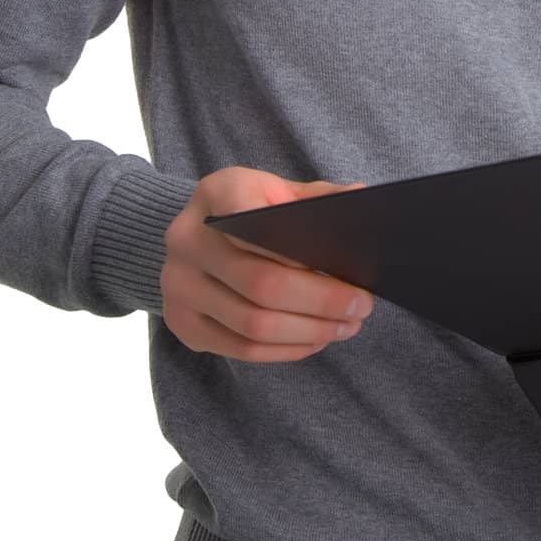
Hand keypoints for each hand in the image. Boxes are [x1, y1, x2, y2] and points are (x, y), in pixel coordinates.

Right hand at [161, 166, 373, 361]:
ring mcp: (178, 285)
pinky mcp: (182, 323)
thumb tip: (361, 199)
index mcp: (216, 193)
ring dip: (309, 331)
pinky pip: (241, 349)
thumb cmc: (250, 210)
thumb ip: (317, 197)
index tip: (340, 263)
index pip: (250, 215)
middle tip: (361, 304)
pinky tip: (315, 340)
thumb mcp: (278, 190)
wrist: (197, 236)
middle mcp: (187, 239)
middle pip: (262, 282)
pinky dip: (286, 350)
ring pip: (254, 324)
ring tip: (346, 325)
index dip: (294, 245)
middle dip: (321, 299)